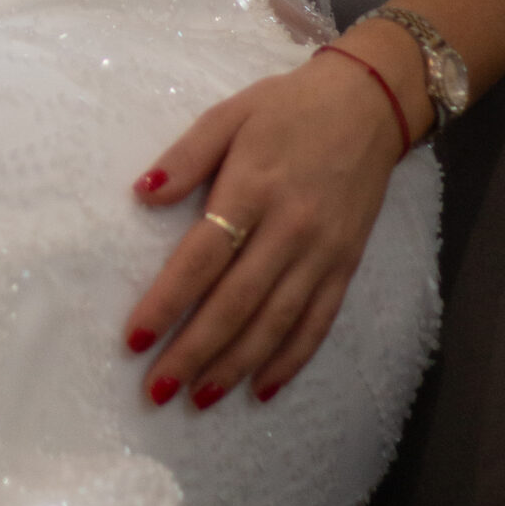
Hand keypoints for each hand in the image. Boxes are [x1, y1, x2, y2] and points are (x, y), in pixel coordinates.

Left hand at [122, 47, 412, 408]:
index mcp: (253, 188)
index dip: (168, 302)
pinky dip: (290, 360)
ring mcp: (323, 252)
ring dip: (236, 366)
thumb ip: (186, 155)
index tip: (135, 339)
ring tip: (198, 400)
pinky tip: (261, 389)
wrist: (369, 105)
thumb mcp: (229, 114)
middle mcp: (290, 228)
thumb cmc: (287, 109)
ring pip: (276, 323)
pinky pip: (318, 322)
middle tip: (157, 390)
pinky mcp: (346, 265)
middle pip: (237, 302)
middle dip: (194, 352)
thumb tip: (142, 193)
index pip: (203, 257)